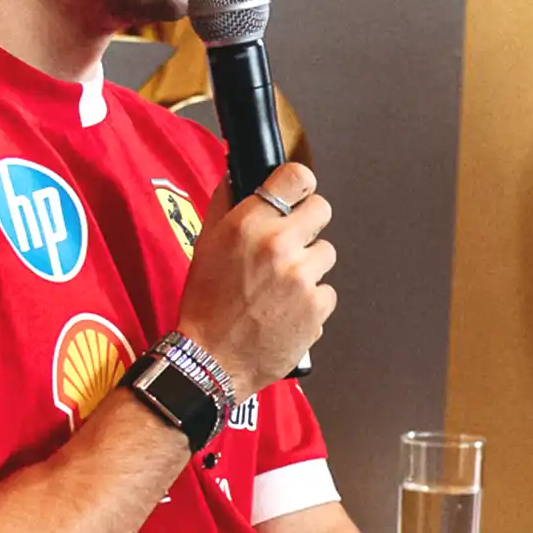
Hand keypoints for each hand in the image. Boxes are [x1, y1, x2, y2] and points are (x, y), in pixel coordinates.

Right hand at [174, 164, 335, 391]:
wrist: (211, 360)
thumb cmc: (205, 304)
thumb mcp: (205, 245)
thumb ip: (226, 204)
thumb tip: (238, 172)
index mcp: (248, 224)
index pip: (296, 177)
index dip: (300, 185)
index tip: (297, 195)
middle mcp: (278, 245)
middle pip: (322, 209)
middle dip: (308, 224)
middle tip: (291, 243)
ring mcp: (301, 277)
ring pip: (326, 252)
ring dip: (309, 266)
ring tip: (281, 286)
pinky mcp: (317, 306)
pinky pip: (327, 290)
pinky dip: (312, 300)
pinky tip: (287, 310)